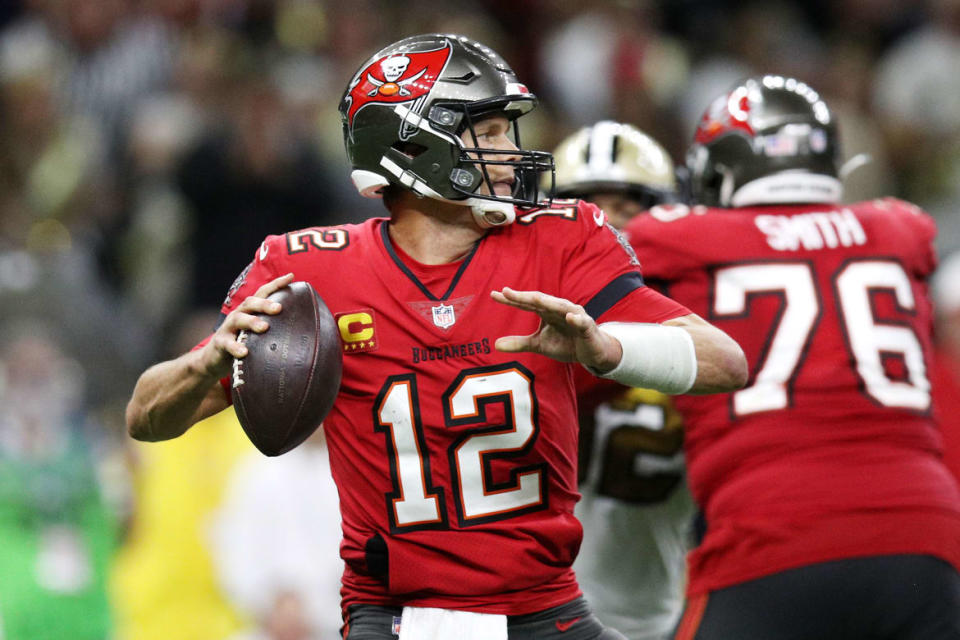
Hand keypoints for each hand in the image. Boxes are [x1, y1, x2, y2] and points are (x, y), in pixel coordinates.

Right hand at [198, 273, 294, 378]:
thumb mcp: (258, 333)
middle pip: (251, 303)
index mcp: (250, 310)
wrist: (214, 359)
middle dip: (264, 304)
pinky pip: (227, 343)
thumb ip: (275, 328)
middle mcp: (239, 314)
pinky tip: (245, 352)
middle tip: (279, 308)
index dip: (276, 284)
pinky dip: (236, 347)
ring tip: (264, 327)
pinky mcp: (220, 343)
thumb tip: (304, 330)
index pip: (263, 293)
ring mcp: (228, 328)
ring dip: (252, 322)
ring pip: (238, 319)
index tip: (291, 277)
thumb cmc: (243, 343)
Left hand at [491, 287, 622, 371]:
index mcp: (546, 311)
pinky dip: (576, 319)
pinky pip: (581, 322)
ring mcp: (574, 315)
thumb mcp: (539, 345)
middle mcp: (559, 309)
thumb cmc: (566, 343)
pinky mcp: (587, 326)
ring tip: (534, 299)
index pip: (526, 303)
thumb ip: (519, 343)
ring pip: (559, 306)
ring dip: (548, 302)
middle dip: (524, 296)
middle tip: (506, 292)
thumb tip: (495, 344)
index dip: (511, 299)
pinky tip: (570, 316)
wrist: (591, 352)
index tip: (494, 295)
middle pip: (539, 300)